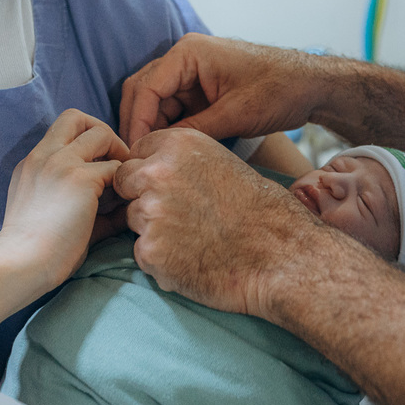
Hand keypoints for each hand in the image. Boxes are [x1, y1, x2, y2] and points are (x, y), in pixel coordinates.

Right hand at [0, 109, 129, 290]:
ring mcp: (61, 163)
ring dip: (118, 155)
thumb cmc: (33, 251)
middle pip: (78, 116)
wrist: (20, 265)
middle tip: (114, 165)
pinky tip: (120, 208)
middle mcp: (44, 155)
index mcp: (32, 162)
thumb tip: (121, 203)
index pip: (62, 128)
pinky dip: (124, 184)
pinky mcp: (81, 179)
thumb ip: (78, 197)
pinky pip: (116, 168)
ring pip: (102, 133)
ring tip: (119, 186)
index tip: (98, 166)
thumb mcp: (48, 211)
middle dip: (103, 134)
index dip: (86, 139)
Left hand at [114, 127, 321, 317]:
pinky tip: (193, 259)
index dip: (149, 172)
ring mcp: (150, 213)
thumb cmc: (258, 209)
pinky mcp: (150, 251)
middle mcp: (156, 173)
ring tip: (194, 238)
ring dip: (154, 230)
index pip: (135, 153)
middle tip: (179, 215)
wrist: (280, 253)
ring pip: (133, 219)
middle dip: (142, 197)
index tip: (169, 187)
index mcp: (177, 144)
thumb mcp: (220, 162)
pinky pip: (142, 253)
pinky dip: (162, 260)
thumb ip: (178, 160)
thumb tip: (147, 169)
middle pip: (124, 184)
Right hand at [119, 34, 333, 146]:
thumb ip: (194, 131)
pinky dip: (169, 126)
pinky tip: (169, 150)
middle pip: (144, 91)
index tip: (134, 154)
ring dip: (153, 127)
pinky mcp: (202, 86)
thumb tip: (161, 151)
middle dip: (138, 124)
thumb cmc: (279, 90)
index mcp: (188, 53)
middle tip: (135, 159)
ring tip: (151, 159)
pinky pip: (175, 106)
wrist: (311, 85)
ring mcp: (192, 71)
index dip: (136, 123)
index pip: (146, 88)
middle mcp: (185, 57)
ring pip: (156, 101)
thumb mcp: (235, 115)